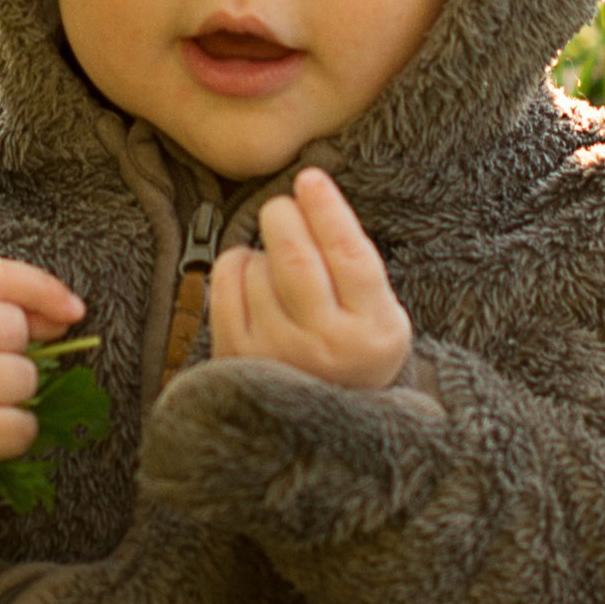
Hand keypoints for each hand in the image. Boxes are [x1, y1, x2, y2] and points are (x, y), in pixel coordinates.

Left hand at [209, 168, 412, 389]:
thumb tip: (312, 193)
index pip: (349, 256)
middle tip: (283, 206)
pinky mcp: (236, 357)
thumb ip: (355, 264)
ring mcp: (276, 354)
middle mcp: (325, 346)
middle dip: (284, 217)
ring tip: (278, 266)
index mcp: (372, 332)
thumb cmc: (352, 348)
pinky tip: (251, 275)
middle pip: (295, 258)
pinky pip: (225, 283)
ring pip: (258, 267)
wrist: (320, 424)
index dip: (328, 210)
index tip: (311, 178)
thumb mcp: (379, 313)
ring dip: (264, 249)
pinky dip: (235, 264)